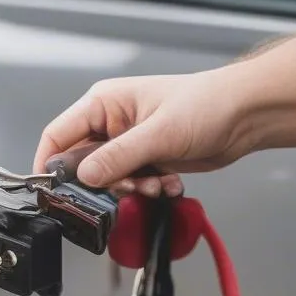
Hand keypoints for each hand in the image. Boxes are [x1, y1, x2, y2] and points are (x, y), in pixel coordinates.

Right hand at [34, 66, 253, 191]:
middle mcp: (110, 123)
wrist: (246, 115)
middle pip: (82, 164)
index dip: (49, 164)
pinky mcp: (146, 159)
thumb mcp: (158, 133)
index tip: (51, 191)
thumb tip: (85, 177)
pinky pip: (132, 184)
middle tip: (129, 187)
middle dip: (104, 183)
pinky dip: (148, 190)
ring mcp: (128, 143)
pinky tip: (169, 183)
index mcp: (103, 104)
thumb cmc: (207, 104)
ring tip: (156, 184)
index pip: (58, 135)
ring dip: (131, 189)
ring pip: (108, 179)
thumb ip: (118, 157)